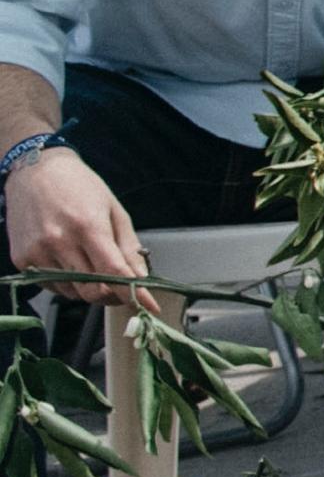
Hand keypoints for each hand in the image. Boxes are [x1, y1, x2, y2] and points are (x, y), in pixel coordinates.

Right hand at [5, 145, 147, 307]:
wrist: (35, 171)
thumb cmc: (80, 187)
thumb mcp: (114, 211)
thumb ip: (129, 248)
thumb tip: (141, 278)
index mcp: (87, 227)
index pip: (113, 272)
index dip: (133, 293)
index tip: (148, 305)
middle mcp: (59, 242)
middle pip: (93, 289)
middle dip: (113, 294)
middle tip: (121, 287)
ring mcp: (37, 252)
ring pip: (73, 292)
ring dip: (89, 288)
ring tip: (92, 265)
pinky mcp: (22, 259)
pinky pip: (52, 286)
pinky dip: (68, 283)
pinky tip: (71, 263)